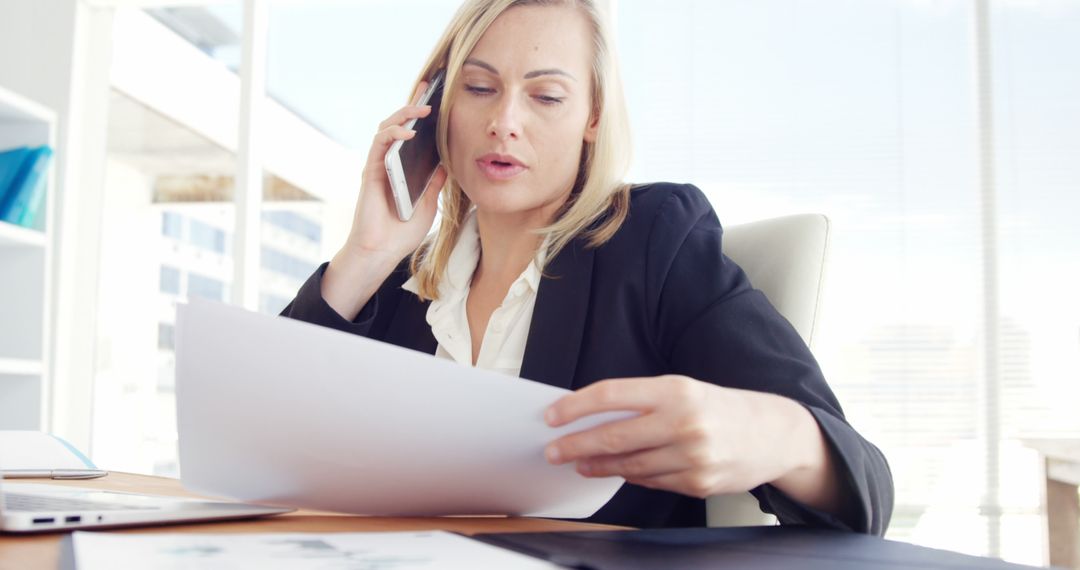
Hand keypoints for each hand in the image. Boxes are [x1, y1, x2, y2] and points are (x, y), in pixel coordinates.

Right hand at [344, 80, 447, 265]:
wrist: (382, 251)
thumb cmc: (402, 232)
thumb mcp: (428, 205)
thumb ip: (434, 184)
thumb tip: (447, 164)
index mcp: (404, 169)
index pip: (413, 136)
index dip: (422, 117)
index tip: (438, 98)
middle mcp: (389, 163)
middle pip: (399, 125)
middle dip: (412, 105)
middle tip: (429, 90)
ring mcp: (379, 165)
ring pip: (386, 128)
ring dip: (403, 115)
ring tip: (422, 108)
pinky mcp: (370, 171)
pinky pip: (380, 144)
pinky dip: (393, 135)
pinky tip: (409, 132)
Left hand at [543, 375, 841, 509]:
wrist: (774, 434)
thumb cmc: (720, 407)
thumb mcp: (683, 390)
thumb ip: (642, 402)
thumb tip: (591, 416)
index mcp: (675, 390)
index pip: (611, 395)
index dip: (575, 407)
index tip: (552, 416)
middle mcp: (682, 423)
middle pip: (612, 437)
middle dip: (574, 445)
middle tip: (552, 450)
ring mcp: (691, 457)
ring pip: (628, 466)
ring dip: (596, 466)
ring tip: (577, 462)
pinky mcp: (697, 484)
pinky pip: (651, 481)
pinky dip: (630, 476)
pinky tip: (616, 471)